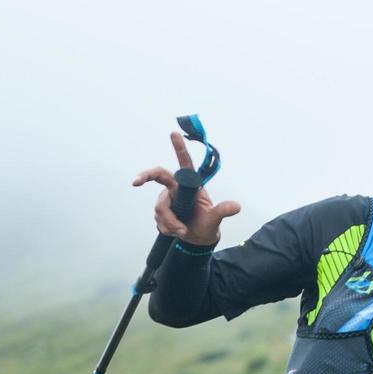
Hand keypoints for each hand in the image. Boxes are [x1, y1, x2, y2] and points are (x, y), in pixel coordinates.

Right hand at [133, 131, 240, 245]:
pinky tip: (177, 231)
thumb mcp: (215, 219)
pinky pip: (159, 219)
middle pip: (158, 176)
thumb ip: (222, 211)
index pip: (184, 163)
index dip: (179, 147)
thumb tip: (237, 206)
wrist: (197, 240)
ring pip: (160, 208)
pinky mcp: (161, 212)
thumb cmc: (207, 225)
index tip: (173, 133)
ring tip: (183, 230)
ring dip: (171, 222)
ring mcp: (167, 200)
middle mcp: (176, 188)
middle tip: (135, 182)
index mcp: (190, 185)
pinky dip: (168, 228)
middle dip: (145, 177)